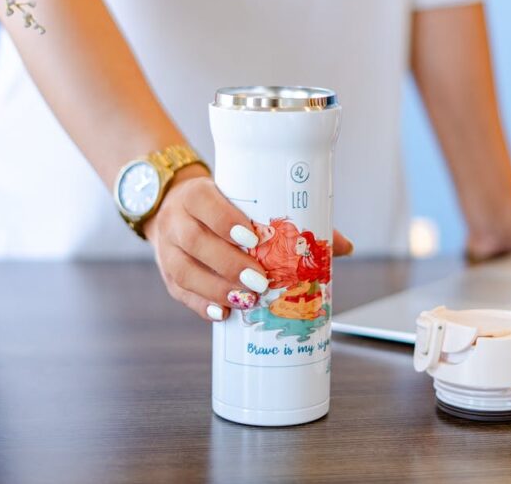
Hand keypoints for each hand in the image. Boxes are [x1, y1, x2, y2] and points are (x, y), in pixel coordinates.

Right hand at [145, 165, 352, 321]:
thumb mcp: (245, 200)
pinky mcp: (166, 274)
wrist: (174, 206)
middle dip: (229, 263)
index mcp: (197, 194)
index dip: (226, 221)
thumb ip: (291, 220)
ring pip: (184, 270)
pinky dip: (201, 305)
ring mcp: (166, 248)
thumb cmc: (223, 205)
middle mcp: (176, 220)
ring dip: (216, 288)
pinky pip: (179, 292)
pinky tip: (223, 314)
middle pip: (196, 241)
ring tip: (246, 301)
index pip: (206, 203)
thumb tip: (345, 246)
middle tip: (260, 280)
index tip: (255, 238)